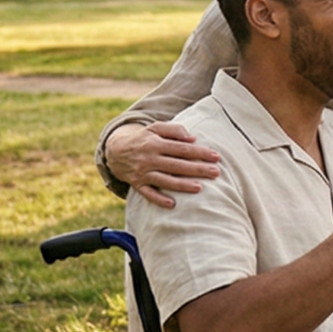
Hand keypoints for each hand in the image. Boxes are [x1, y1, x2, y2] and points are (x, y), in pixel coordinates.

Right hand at [108, 122, 223, 206]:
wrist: (116, 149)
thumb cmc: (144, 138)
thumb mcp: (155, 128)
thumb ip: (174, 130)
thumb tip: (192, 139)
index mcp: (155, 144)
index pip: (181, 149)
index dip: (200, 153)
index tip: (216, 157)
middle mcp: (149, 159)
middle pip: (176, 165)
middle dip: (197, 169)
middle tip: (216, 173)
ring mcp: (142, 172)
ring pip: (164, 180)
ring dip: (182, 185)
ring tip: (199, 188)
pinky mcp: (137, 184)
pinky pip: (147, 193)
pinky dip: (158, 199)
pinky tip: (172, 204)